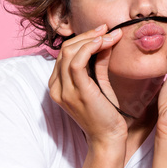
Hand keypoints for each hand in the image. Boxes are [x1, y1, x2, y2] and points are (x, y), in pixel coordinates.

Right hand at [49, 24, 126, 146]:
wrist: (108, 138)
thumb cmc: (105, 113)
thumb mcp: (99, 83)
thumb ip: (98, 62)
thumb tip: (104, 39)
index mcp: (58, 85)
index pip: (64, 54)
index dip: (82, 39)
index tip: (102, 31)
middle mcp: (57, 88)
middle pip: (65, 50)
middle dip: (86, 35)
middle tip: (106, 29)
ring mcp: (64, 91)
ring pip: (69, 53)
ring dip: (90, 39)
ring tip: (109, 34)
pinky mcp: (77, 92)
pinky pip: (77, 62)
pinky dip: (89, 48)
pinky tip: (103, 42)